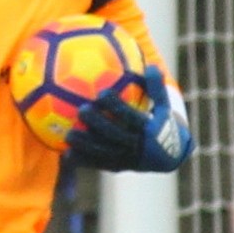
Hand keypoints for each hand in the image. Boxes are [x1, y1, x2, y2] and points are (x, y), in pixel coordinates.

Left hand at [66, 63, 192, 172]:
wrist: (168, 157)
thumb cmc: (161, 124)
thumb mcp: (165, 107)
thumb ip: (156, 88)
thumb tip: (151, 65)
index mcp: (148, 130)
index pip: (131, 116)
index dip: (117, 106)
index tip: (102, 93)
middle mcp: (137, 146)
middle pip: (115, 134)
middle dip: (98, 123)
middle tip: (82, 110)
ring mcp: (126, 158)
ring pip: (104, 152)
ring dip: (85, 145)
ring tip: (67, 135)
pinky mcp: (117, 167)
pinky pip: (98, 164)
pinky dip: (83, 161)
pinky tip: (65, 154)